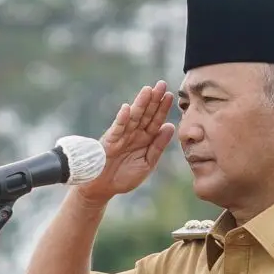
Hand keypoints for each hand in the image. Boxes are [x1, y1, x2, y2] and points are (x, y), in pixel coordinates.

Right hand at [79, 83, 174, 203]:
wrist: (102, 188)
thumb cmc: (124, 177)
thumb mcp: (147, 163)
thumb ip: (158, 146)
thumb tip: (170, 126)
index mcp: (144, 139)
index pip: (155, 121)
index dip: (162, 109)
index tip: (170, 96)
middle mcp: (134, 134)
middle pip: (146, 114)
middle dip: (153, 100)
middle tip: (162, 84)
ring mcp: (121, 136)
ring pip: (133, 117)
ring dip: (140, 103)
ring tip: (148, 90)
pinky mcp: (110, 141)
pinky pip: (117, 129)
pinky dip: (122, 119)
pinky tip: (128, 108)